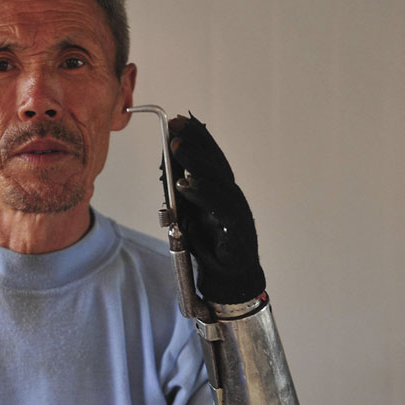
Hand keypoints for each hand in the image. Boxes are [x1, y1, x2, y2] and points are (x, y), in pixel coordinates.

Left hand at [168, 113, 264, 303]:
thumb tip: (168, 164)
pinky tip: (186, 185)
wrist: (228, 284)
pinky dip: (203, 196)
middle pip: (216, 166)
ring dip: (197, 163)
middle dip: (196, 143)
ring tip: (177, 148)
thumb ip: (183, 192)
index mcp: (222, 192)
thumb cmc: (210, 247)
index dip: (197, 138)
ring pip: (219, 184)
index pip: (211, 159)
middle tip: (176, 127)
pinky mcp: (237, 235)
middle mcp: (232, 199)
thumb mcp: (191, 214)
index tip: (178, 120)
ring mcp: (237, 216)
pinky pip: (220, 212)